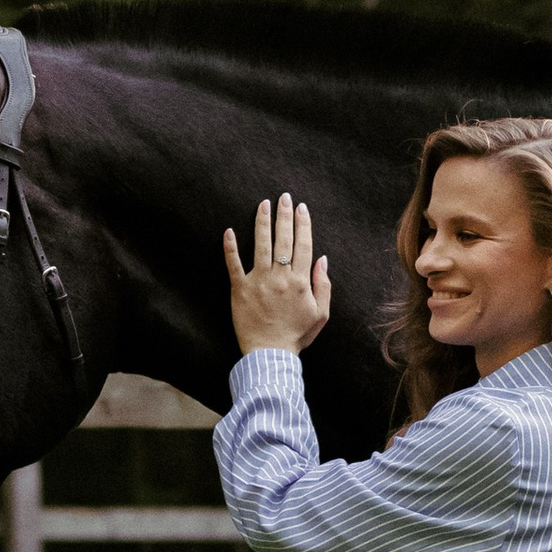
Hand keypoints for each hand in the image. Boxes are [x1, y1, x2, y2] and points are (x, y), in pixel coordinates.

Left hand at [223, 192, 331, 357]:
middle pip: (283, 239)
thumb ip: (323, 285)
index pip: (303, 245)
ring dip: (262, 222)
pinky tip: (228, 230)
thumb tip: (322, 259)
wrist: (270, 354)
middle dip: (284, 215)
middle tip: (284, 197)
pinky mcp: (240, 289)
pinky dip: (230, 248)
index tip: (302, 208)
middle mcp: (280, 277)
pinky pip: (233, 265)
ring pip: (261, 245)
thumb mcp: (321, 313)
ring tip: (262, 204)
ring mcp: (258, 281)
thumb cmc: (297, 335)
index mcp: (300, 281)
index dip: (303, 224)